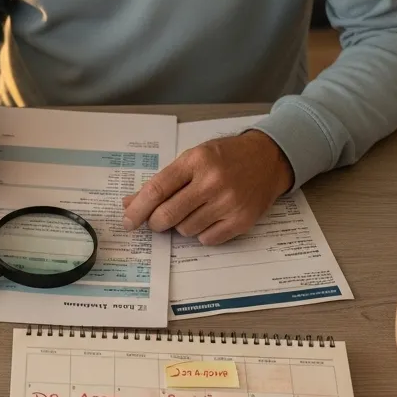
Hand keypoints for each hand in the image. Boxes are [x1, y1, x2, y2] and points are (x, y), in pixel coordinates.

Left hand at [122, 130, 293, 244]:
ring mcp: (228, 203)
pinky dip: (202, 233)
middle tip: (157, 220)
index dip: (138, 209)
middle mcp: (212, 181)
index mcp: (196, 161)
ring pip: (185, 230)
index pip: (157, 190)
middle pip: (168, 214)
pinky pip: (206, 239)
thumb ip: (162, 181)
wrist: (268, 159)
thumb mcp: (192, 159)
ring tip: (194, 210)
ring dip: (182, 225)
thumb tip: (130, 203)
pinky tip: (209, 217)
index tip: (128, 220)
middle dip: (156, 222)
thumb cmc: (225, 157)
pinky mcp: (241, 221)